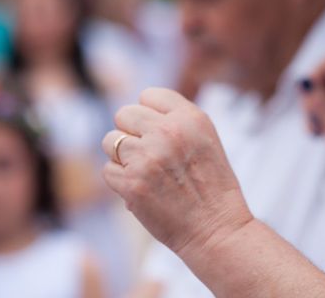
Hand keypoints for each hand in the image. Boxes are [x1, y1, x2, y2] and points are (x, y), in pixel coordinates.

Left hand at [102, 88, 252, 256]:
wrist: (216, 230)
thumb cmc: (211, 186)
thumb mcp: (205, 139)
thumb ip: (174, 120)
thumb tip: (134, 114)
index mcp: (190, 117)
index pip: (148, 95)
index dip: (149, 114)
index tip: (158, 132)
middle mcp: (168, 132)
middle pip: (124, 113)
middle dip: (131, 133)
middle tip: (148, 154)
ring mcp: (148, 156)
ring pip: (110, 140)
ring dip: (122, 157)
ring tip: (145, 172)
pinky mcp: (132, 183)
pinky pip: (108, 170)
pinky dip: (119, 181)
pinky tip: (141, 189)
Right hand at [298, 56, 324, 193]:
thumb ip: (322, 103)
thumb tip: (303, 82)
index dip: (315, 74)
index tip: (311, 97)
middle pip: (320, 78)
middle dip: (310, 96)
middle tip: (314, 118)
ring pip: (315, 94)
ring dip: (310, 110)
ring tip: (317, 130)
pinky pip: (317, 108)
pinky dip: (313, 119)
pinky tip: (319, 135)